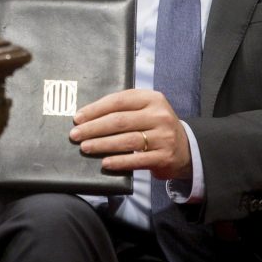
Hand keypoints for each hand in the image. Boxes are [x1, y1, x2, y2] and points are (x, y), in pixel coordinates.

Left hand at [69, 89, 191, 180]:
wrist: (186, 148)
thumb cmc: (155, 126)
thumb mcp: (146, 109)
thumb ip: (123, 108)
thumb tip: (88, 116)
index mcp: (152, 98)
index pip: (118, 101)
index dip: (95, 109)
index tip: (78, 118)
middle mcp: (159, 115)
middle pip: (120, 121)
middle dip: (94, 128)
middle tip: (75, 134)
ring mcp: (163, 137)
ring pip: (127, 140)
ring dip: (102, 144)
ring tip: (85, 147)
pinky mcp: (164, 157)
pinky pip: (137, 160)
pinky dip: (119, 161)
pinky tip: (105, 163)